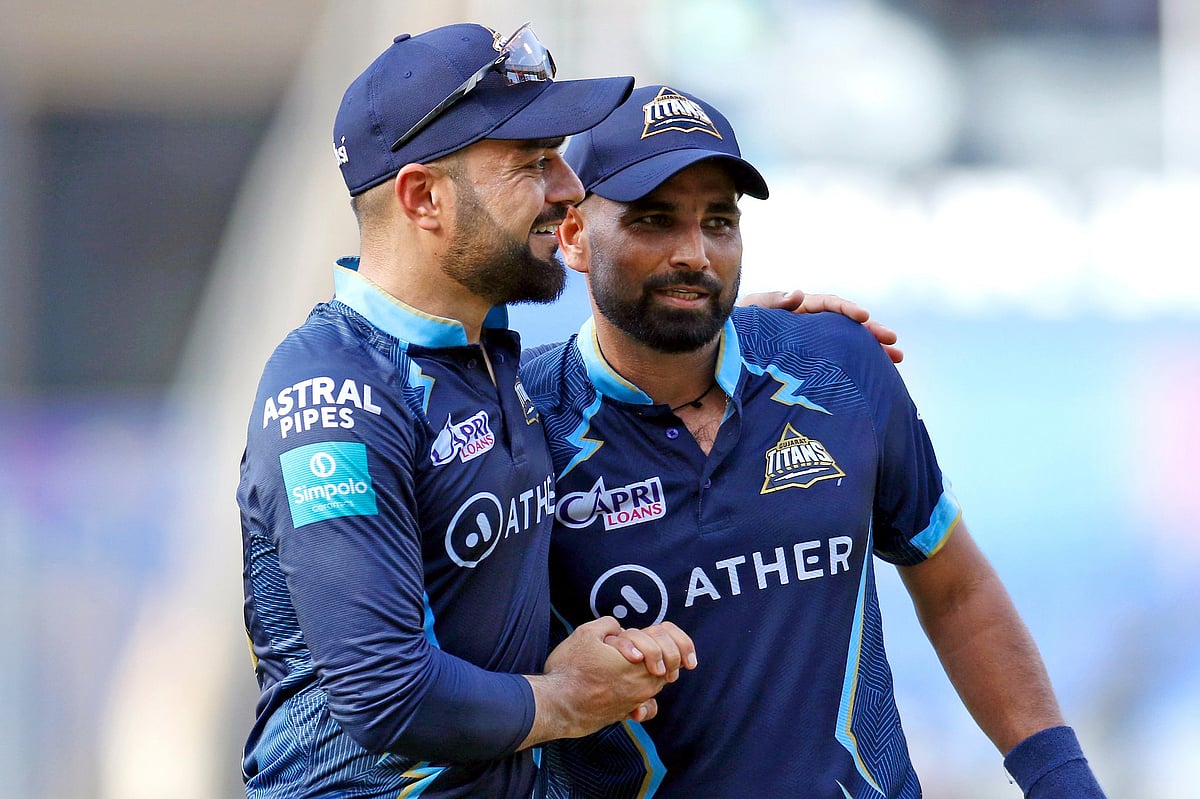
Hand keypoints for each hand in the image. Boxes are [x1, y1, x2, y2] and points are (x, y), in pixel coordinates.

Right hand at [522, 617, 679, 745]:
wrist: (556, 706)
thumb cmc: (570, 670)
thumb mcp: (586, 633)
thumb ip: (609, 624)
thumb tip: (619, 629)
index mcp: (641, 665)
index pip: (673, 649)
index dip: (668, 636)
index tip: (657, 631)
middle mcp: (645, 687)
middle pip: (671, 666)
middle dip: (662, 650)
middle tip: (646, 642)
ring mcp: (636, 702)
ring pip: (658, 683)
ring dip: (651, 668)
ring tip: (633, 659)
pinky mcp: (625, 713)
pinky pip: (648, 705)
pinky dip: (647, 695)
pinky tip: (632, 686)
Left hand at [738, 289, 903, 362]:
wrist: (722, 359)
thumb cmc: (735, 333)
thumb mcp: (750, 314)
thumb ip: (771, 303)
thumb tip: (801, 294)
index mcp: (797, 310)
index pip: (827, 305)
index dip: (846, 309)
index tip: (864, 317)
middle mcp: (810, 326)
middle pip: (846, 326)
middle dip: (871, 332)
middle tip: (892, 344)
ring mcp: (813, 346)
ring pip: (848, 345)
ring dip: (872, 350)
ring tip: (895, 360)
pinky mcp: (812, 365)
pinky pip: (839, 364)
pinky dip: (858, 367)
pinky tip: (876, 377)